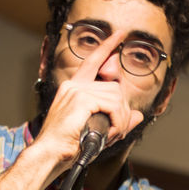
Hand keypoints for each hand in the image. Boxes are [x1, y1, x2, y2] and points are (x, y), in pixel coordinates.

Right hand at [32, 29, 145, 168]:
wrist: (50, 155)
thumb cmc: (67, 146)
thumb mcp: (97, 130)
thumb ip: (117, 120)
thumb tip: (138, 115)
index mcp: (74, 89)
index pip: (93, 61)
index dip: (107, 47)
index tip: (119, 34)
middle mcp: (74, 86)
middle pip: (114, 87)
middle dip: (122, 111)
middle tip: (117, 132)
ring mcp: (77, 91)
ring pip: (116, 97)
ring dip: (120, 120)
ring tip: (111, 136)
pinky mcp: (81, 100)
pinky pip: (113, 106)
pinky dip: (117, 123)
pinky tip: (109, 134)